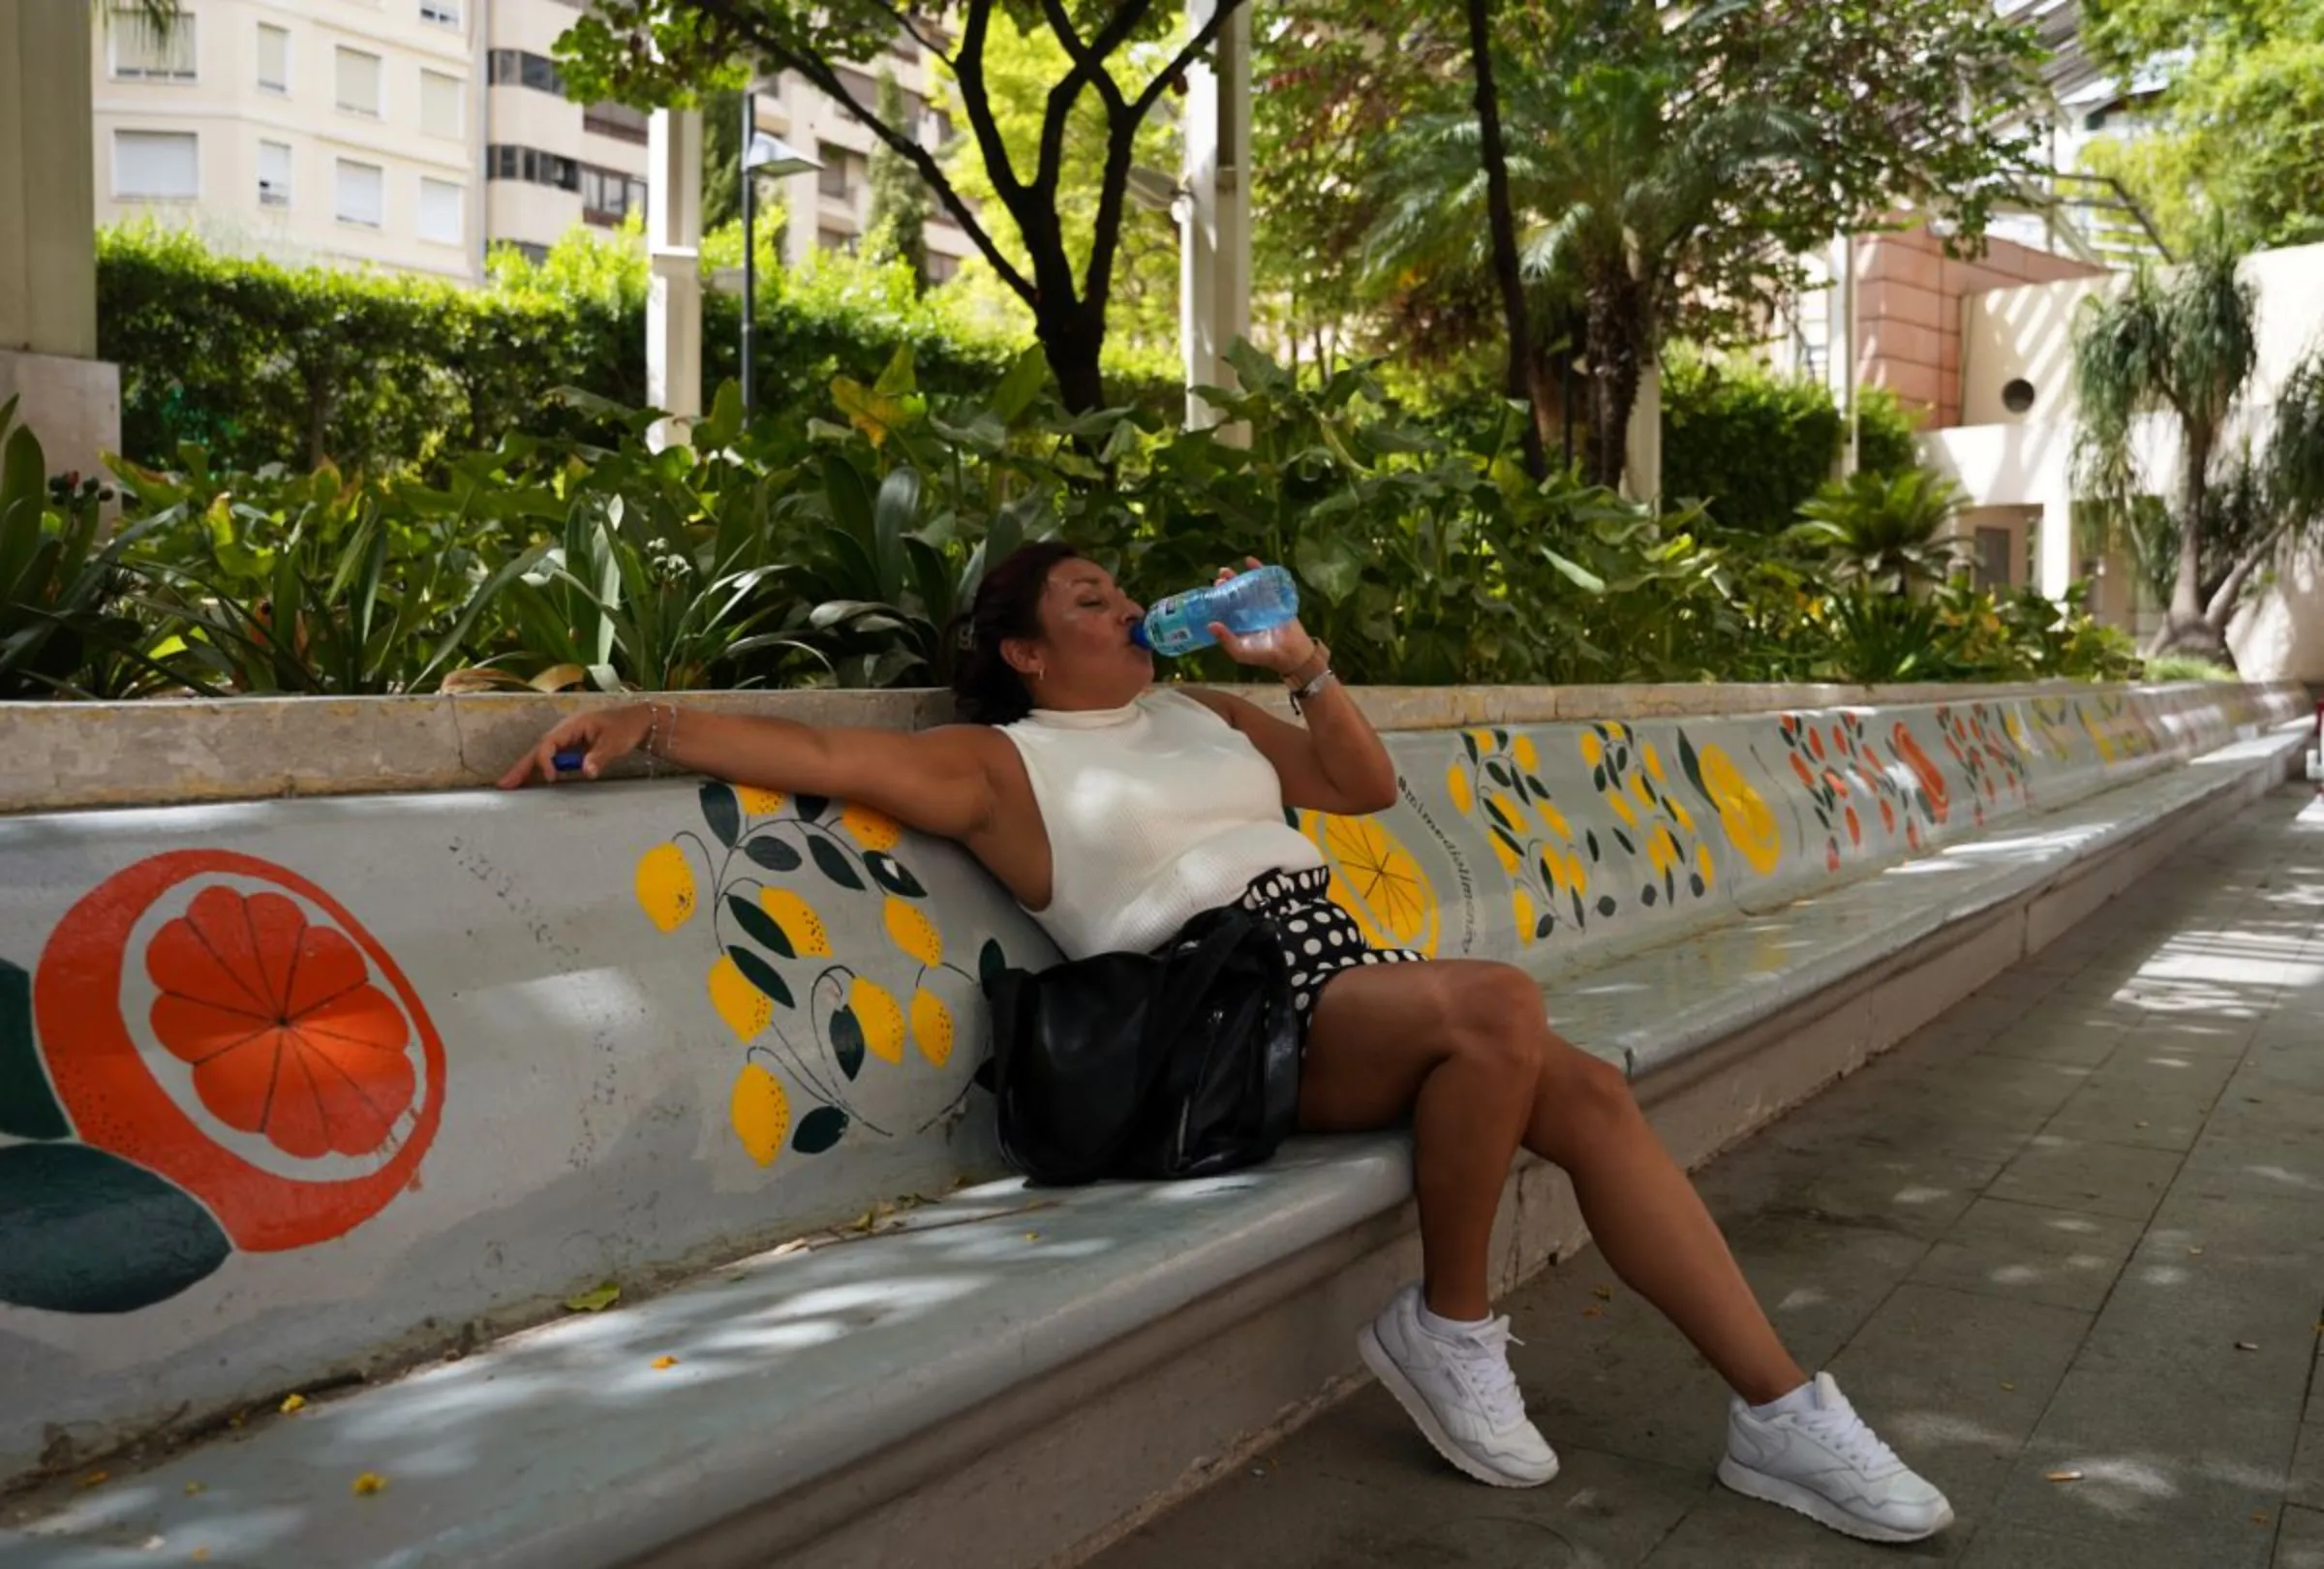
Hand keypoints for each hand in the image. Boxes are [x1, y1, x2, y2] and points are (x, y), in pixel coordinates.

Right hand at [497, 703, 653, 787]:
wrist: (638, 722)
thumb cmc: (627, 728)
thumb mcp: (615, 742)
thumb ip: (599, 756)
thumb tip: (586, 772)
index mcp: (573, 725)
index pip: (549, 743)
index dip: (546, 761)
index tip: (552, 778)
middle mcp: (565, 731)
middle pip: (538, 749)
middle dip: (522, 766)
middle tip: (504, 784)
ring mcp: (568, 739)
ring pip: (542, 754)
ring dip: (527, 769)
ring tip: (509, 785)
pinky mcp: (572, 748)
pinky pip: (552, 759)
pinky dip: (541, 769)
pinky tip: (531, 781)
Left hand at [1207, 557, 1317, 676]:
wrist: (1291, 653)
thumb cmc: (1263, 654)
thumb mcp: (1240, 651)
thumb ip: (1226, 639)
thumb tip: (1210, 625)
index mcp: (1236, 623)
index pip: (1223, 607)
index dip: (1216, 598)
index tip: (1211, 591)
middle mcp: (1246, 612)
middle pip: (1233, 594)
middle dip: (1225, 585)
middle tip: (1219, 579)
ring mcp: (1260, 603)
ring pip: (1246, 586)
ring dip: (1236, 576)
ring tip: (1226, 571)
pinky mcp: (1274, 597)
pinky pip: (1265, 581)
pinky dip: (1258, 569)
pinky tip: (1249, 560)